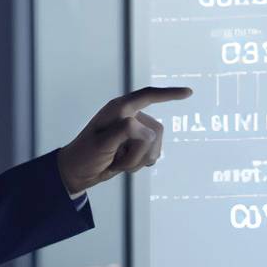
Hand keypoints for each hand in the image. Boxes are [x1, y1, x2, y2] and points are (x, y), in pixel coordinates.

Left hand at [58, 86, 192, 198]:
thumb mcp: (102, 142)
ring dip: (139, 160)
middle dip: (140, 151)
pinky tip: (124, 164)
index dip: (169, 94)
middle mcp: (129, 117)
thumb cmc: (85, 154)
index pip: (148, 96)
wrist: (78, 172)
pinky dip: (140, 163)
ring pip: (156, 145)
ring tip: (118, 163)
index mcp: (119, 109)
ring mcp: (133, 132)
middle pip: (155, 131)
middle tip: (117, 159)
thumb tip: (146, 130)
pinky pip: (153, 154)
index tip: (189, 93)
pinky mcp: (135, 145)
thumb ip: (124, 131)